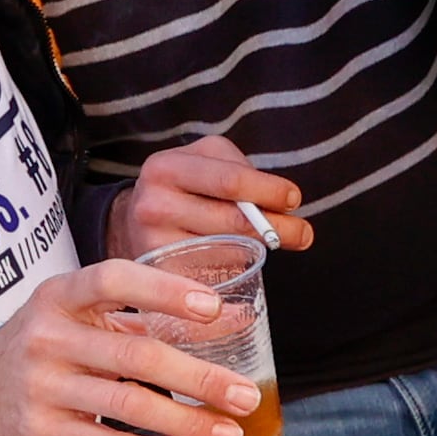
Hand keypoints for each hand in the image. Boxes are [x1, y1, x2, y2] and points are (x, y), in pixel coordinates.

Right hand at [0, 264, 265, 435]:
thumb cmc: (51, 347)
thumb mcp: (84, 318)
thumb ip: (150, 315)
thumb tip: (237, 316)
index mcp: (60, 296)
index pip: (112, 281)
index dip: (163, 291)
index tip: (212, 308)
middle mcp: (48, 337)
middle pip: (135, 354)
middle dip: (198, 378)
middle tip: (245, 395)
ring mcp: (43, 387)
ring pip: (129, 406)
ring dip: (187, 423)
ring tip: (228, 434)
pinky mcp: (44, 432)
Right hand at [108, 135, 316, 265]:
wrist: (133, 219)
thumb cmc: (184, 186)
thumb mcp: (205, 160)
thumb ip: (241, 171)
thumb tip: (283, 207)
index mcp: (166, 167)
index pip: (229, 180)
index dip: (269, 190)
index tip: (294, 199)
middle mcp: (153, 205)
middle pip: (232, 220)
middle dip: (278, 227)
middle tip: (303, 233)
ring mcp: (153, 244)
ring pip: (227, 250)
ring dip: (260, 249)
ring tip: (274, 243)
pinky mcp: (162, 275)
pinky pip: (212, 274)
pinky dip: (235, 267)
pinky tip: (242, 258)